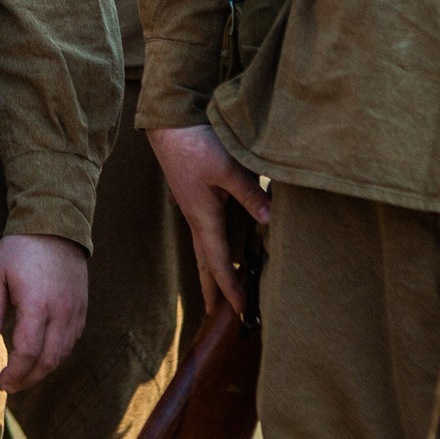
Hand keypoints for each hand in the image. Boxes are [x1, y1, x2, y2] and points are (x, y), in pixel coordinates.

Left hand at [0, 232, 87, 391]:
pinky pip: (72, 340)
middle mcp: (60, 312)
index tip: (1, 382)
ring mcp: (75, 311)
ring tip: (25, 374)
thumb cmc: (21, 248)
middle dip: (28, 378)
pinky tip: (43, 355)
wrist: (56, 225)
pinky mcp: (82, 307)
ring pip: (63, 353)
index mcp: (36, 305)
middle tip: (11, 385)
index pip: (27, 352)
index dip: (14, 373)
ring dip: (43, 369)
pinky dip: (58, 354)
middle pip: (48, 360)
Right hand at [149, 123, 269, 316]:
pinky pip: (203, 232)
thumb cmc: (196, 145)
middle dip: (211, 288)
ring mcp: (193, 208)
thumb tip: (269, 220)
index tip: (240, 310)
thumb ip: (249, 194)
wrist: (170, 125)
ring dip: (209, 270)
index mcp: (203, 217)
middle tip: (216, 313)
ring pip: (202, 247)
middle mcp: (196, 218)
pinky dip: (210, 249)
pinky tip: (216, 245)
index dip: (229, 286)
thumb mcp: (227, 169)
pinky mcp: (195, 197)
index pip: (218, 262)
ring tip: (215, 288)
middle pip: (204, 262)